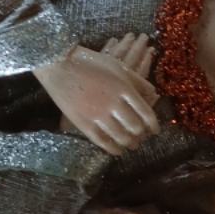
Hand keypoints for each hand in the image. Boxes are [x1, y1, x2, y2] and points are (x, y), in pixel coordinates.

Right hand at [34, 34, 158, 155]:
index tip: (154, 130)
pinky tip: (117, 150)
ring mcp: (98, 115)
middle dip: (141, 136)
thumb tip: (154, 94)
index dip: (153, 126)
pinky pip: (102, 142)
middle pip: (135, 128)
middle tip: (141, 137)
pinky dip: (113, 149)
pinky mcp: (84, 124)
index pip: (146, 114)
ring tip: (130, 144)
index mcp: (125, 89)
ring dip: (129, 144)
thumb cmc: (91, 63)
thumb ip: (138, 81)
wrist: (60, 66)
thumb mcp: (118, 67)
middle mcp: (114, 104)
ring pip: (121, 137)